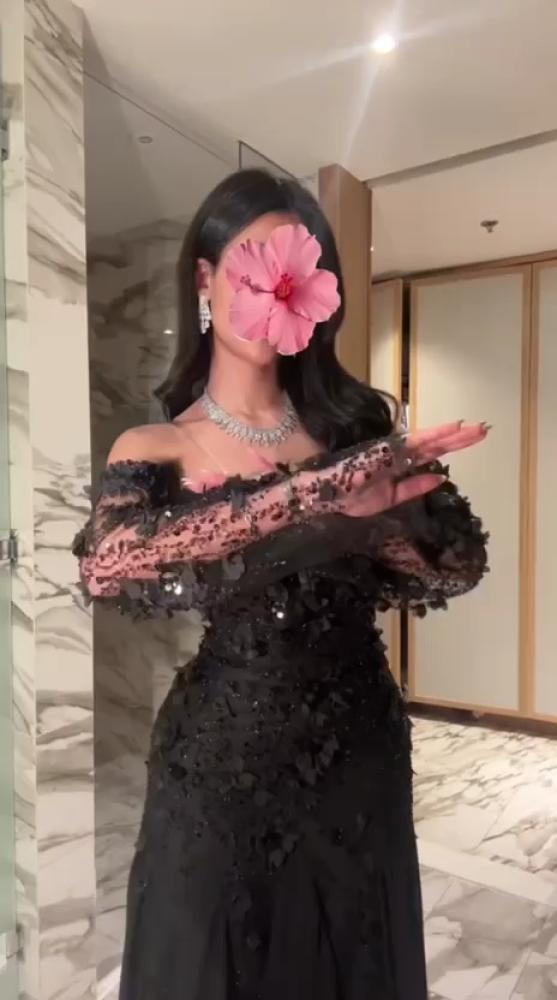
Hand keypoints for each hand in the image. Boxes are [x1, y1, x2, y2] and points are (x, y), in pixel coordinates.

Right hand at [336, 422, 488, 518]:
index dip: (452, 445)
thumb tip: (440, 479)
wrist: (326, 496)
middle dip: (460, 438)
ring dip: (453, 434)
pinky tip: (453, 427)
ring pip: (431, 439)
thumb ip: (414, 487)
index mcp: (401, 464)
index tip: (472, 439)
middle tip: (484, 429)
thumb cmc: (353, 498)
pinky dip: (435, 433)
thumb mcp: (391, 498)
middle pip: (436, 444)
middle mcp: (400, 452)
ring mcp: (395, 449)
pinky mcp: (389, 449)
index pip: (432, 453)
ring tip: (475, 428)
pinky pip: (416, 441)